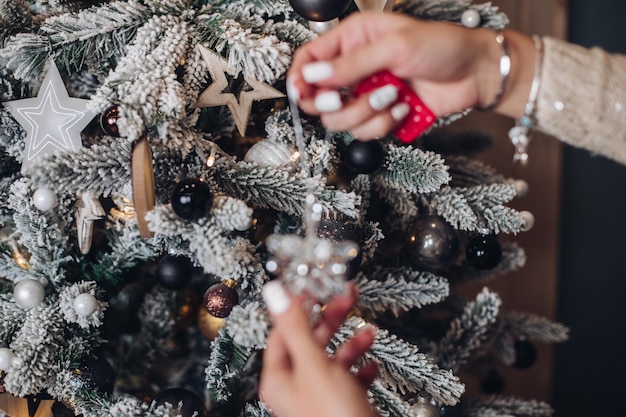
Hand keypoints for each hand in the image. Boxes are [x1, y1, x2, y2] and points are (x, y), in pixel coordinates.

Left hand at [260, 282, 378, 416]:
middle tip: (346, 297)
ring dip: (350, 343)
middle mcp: (296, 388)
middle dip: (330, 320)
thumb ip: (296, 326)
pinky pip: (349, 380)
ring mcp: (318, 398)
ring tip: (368, 331)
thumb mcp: (314, 365)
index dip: (298, 307)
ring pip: (332, 359)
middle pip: (310, 342)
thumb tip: (275, 292)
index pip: (283, 332)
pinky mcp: (340, 407)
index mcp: (280, 379)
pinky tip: (372, 365)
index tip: (313, 288)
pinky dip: (360, 369)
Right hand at [288, 12, 534, 138]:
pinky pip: (365, 133)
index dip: (300, 78)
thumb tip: (312, 76)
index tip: (302, 92)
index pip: (309, 59)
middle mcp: (354, 70)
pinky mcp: (380, 117)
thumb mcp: (394, 46)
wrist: (475, 75)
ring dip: (365, 113)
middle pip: (317, 97)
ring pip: (339, 120)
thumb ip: (351, 64)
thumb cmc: (441, 47)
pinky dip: (384, 124)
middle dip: (331, 102)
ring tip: (392, 96)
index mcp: (352, 40)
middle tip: (342, 98)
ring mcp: (366, 96)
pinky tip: (404, 107)